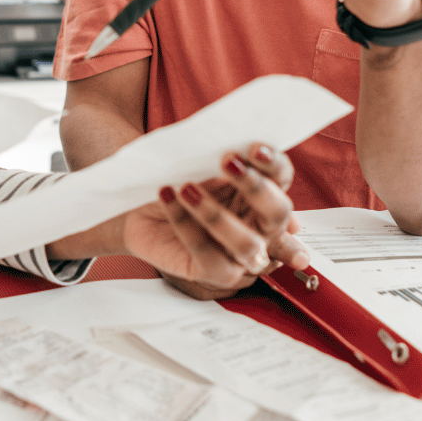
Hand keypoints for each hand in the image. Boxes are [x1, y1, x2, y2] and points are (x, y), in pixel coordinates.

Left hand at [122, 144, 309, 300]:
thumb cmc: (176, 183)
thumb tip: (231, 149)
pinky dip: (186, 225)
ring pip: (248, 244)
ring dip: (217, 214)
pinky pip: (208, 255)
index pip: (281, 176)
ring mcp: (241, 254)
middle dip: (256, 188)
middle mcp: (260, 226)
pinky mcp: (215, 273)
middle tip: (227, 162)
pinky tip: (167, 198)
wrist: (140, 211)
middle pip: (278, 212)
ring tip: (186, 188)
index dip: (273, 163)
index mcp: (263, 193)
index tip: (253, 148)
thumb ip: (219, 159)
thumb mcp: (197, 165)